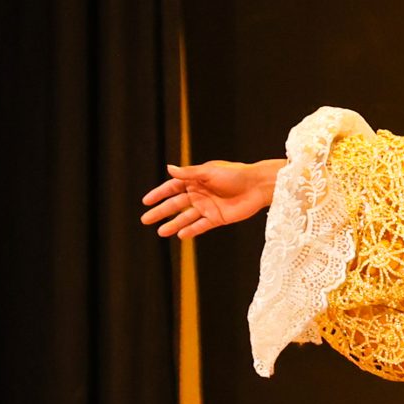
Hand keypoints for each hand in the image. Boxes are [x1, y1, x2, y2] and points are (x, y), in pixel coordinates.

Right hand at [140, 158, 283, 238]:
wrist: (258, 186)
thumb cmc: (235, 174)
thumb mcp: (209, 172)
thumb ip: (189, 173)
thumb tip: (168, 168)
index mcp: (196, 180)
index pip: (172, 188)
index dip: (159, 194)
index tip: (145, 201)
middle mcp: (199, 194)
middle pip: (175, 204)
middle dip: (160, 212)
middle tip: (145, 219)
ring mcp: (208, 207)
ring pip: (186, 217)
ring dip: (173, 224)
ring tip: (160, 232)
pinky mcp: (217, 218)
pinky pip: (200, 226)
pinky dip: (191, 230)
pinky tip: (180, 235)